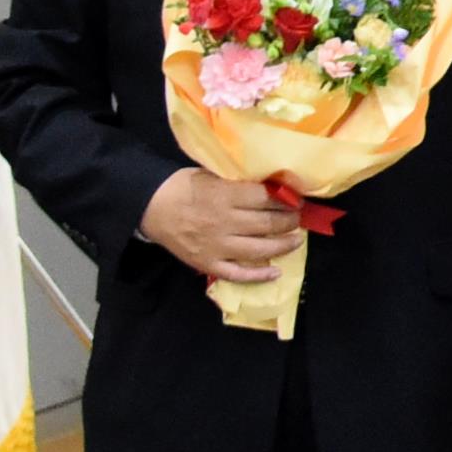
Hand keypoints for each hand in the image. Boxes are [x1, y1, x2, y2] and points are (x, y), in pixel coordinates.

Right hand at [141, 168, 302, 283]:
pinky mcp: (207, 263)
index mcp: (224, 196)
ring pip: (258, 250)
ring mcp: (216, 246)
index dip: (286, 200)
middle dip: (289, 221)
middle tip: (299, 218)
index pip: (266, 199)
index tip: (297, 199)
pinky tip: (276, 273)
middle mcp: (223, 222)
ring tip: (296, 240)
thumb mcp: (212, 174)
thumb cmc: (184, 187)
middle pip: (267, 224)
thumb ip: (239, 182)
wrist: (152, 207)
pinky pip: (237, 274)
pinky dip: (258, 276)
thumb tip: (273, 185)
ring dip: (283, 245)